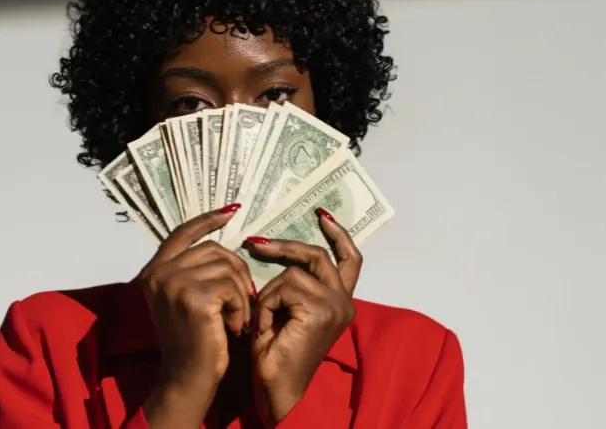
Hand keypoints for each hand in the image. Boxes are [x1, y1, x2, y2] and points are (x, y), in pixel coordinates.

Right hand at [136, 204, 252, 428]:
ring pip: (227, 268)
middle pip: (214, 250)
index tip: (231, 211)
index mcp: (153, 271)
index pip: (182, 232)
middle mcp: (158, 273)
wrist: (187, 378)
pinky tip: (234, 327)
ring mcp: (174, 283)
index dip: (207, 219)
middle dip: (237, 272)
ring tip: (237, 317)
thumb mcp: (184, 298)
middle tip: (243, 300)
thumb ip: (193, 270)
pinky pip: (233, 287)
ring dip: (241, 293)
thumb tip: (221, 238)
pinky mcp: (194, 297)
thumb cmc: (193, 341)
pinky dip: (241, 307)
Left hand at [247, 208, 362, 424]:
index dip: (338, 235)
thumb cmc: (276, 354)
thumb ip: (293, 284)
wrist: (278, 389)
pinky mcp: (320, 310)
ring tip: (263, 319)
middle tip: (256, 243)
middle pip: (317, 256)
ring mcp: (335, 306)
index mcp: (340, 302)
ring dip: (269, 293)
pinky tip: (266, 327)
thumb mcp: (287, 310)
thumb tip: (272, 247)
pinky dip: (267, 304)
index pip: (349, 259)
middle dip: (286, 246)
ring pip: (292, 273)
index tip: (322, 215)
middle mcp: (344, 302)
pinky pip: (282, 287)